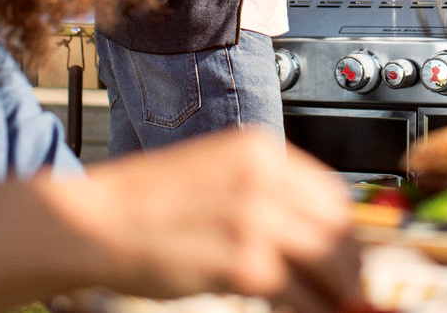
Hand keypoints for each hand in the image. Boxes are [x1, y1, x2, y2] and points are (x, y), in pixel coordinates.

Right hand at [64, 131, 362, 310]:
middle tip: (352, 288)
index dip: (345, 229)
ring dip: (339, 289)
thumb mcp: (212, 173)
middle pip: (337, 225)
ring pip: (328, 260)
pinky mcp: (245, 263)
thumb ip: (261, 192)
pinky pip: (300, 293)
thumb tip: (306, 232)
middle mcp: (264, 177)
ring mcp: (257, 219)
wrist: (94, 223)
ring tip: (337, 305)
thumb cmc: (142, 203)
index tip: (348, 253)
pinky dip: (312, 308)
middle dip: (349, 262)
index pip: (330, 191)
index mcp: (258, 150)